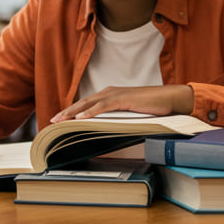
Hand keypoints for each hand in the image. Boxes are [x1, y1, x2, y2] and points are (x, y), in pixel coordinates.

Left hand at [50, 84, 193, 122]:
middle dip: (67, 111)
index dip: (72, 111)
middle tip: (52, 120)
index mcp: (110, 95)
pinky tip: (80, 118)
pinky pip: (103, 106)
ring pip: (89, 103)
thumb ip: (116, 119)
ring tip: (61, 120)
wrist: (171, 100)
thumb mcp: (130, 115)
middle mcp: (110, 92)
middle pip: (83, 102)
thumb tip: (105, 131)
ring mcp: (116, 94)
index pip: (86, 104)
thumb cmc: (153, 108)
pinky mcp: (124, 99)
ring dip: (73, 112)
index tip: (59, 120)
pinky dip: (91, 112)